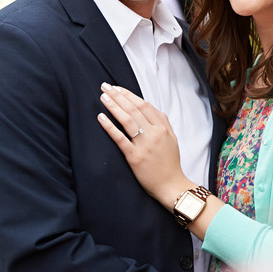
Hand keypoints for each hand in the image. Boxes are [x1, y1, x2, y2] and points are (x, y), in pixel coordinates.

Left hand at [97, 83, 188, 208]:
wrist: (171, 184)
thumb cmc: (170, 163)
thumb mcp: (171, 139)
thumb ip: (162, 123)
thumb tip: (149, 108)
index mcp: (163, 127)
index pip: (144, 105)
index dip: (130, 95)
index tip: (118, 88)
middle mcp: (155, 133)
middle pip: (134, 109)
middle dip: (119, 96)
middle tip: (105, 86)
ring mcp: (144, 144)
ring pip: (127, 120)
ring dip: (114, 106)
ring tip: (103, 97)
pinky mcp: (135, 156)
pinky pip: (120, 138)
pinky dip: (110, 127)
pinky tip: (101, 117)